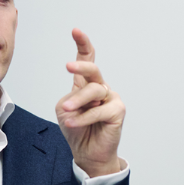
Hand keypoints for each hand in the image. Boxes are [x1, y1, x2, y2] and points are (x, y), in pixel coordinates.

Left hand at [56, 28, 125, 176]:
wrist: (88, 153)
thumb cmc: (77, 130)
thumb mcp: (65, 111)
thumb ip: (71, 99)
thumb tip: (84, 99)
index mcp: (87, 84)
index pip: (88, 60)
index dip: (83, 44)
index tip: (76, 31)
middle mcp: (101, 88)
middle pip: (93, 70)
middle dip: (81, 65)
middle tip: (68, 66)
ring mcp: (111, 99)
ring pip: (94, 92)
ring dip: (77, 102)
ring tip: (66, 112)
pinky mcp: (118, 111)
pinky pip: (98, 110)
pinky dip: (83, 118)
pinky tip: (72, 124)